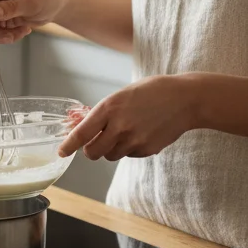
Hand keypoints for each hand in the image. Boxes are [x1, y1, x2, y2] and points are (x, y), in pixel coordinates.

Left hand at [57, 75, 198, 160]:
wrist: (186, 99)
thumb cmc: (152, 91)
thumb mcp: (122, 95)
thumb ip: (103, 112)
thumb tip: (82, 124)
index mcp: (109, 108)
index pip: (82, 133)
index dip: (69, 145)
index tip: (61, 152)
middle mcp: (119, 126)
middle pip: (93, 152)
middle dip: (91, 150)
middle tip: (95, 143)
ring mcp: (134, 140)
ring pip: (111, 155)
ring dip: (111, 149)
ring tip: (124, 131)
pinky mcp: (147, 149)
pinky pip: (129, 155)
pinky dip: (129, 148)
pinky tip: (140, 133)